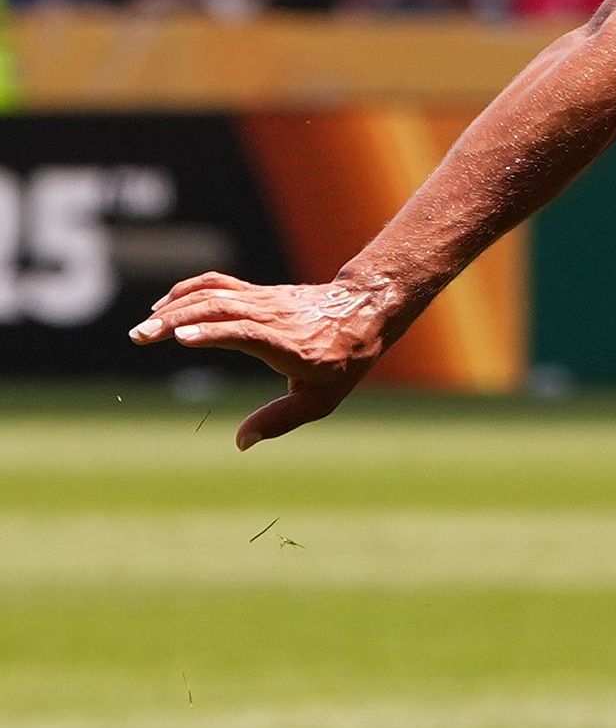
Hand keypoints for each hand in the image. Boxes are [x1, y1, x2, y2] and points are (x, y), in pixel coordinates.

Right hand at [131, 272, 404, 447]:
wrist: (363, 311)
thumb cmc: (344, 361)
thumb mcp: (321, 399)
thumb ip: (281, 419)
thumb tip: (241, 442)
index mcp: (289, 345)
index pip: (245, 332)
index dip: (213, 333)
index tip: (181, 338)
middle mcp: (271, 317)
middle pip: (218, 310)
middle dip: (175, 320)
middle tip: (140, 336)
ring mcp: (261, 301)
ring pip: (212, 296)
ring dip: (173, 308)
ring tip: (142, 329)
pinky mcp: (254, 293)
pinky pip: (215, 284)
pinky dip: (186, 290)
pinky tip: (163, 307)